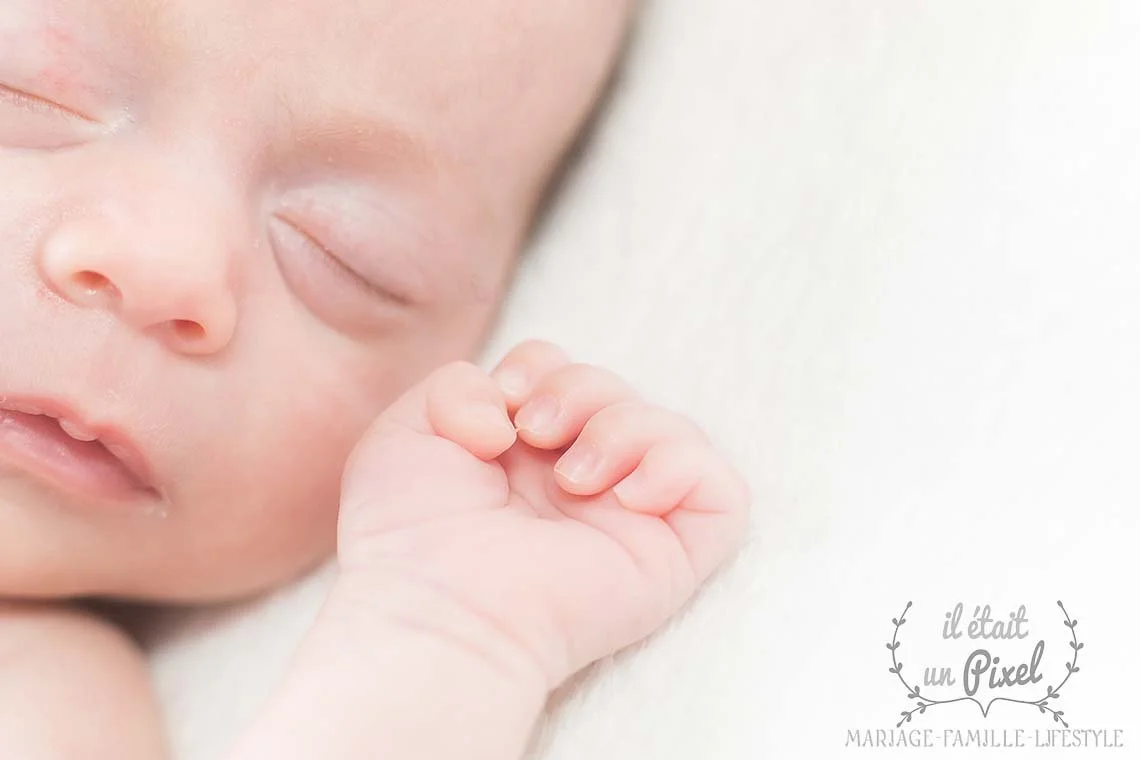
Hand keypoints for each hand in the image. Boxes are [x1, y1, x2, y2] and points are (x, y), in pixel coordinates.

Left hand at [335, 340, 750, 690]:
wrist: (436, 604)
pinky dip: (680, 470)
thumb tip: (519, 415)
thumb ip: (462, 385)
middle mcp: (581, 483)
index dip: (545, 366)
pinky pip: (723, 491)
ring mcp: (629, 519)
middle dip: (582, 389)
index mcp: (525, 456)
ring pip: (675, 430)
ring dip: (624, 428)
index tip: (507, 401)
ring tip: (573, 478)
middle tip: (537, 433)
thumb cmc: (410, 533)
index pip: (567, 374)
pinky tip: (626, 495)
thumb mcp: (410, 429)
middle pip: (620, 390)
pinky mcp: (671, 556)